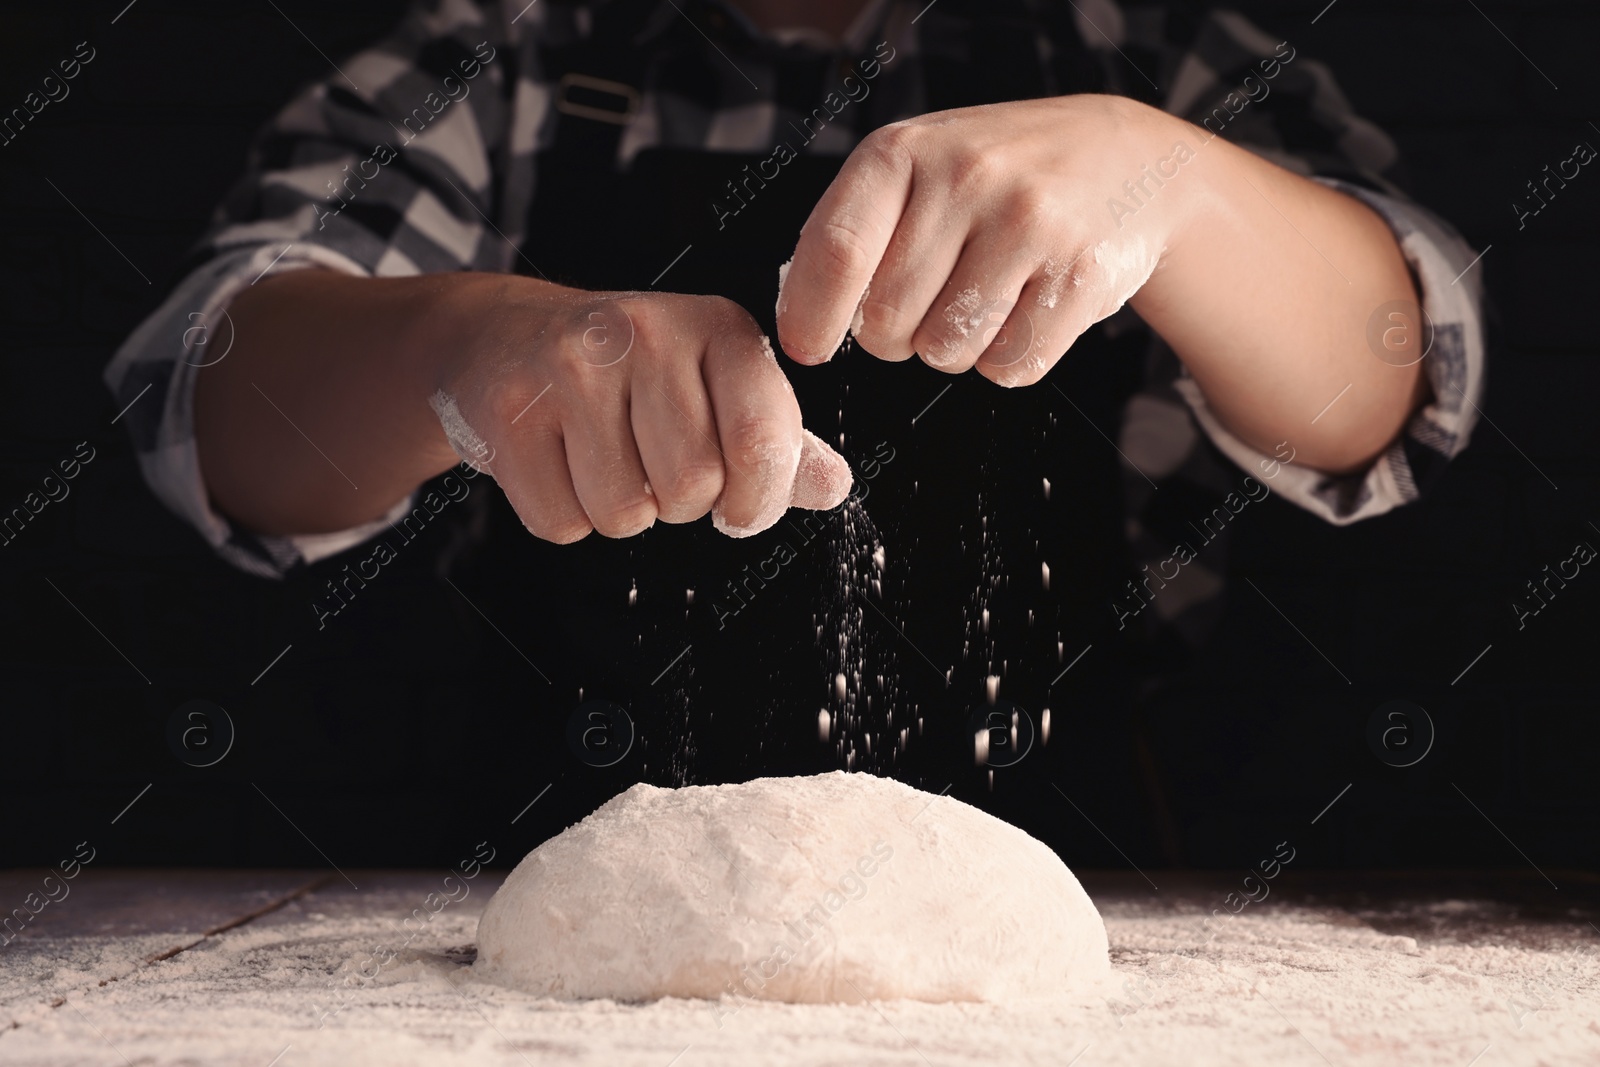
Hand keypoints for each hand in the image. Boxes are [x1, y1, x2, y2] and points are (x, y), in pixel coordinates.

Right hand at [436, 281, 851, 541]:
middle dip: (681, 504)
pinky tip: (561, 463)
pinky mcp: (511, 410)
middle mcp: (646, 333)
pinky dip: (565, 515)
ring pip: (625, 512)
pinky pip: (561, 522)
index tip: (741, 506)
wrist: (507, 337)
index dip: (758, 499)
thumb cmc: (629, 372)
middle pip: (693, 486)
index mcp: (717, 327)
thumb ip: (775, 439)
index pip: (761, 440)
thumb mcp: (715, 386)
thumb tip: (832, 485)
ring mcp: (571, 368)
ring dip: (621, 512)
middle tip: (656, 468)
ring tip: (606, 458)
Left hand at [776, 95, 1196, 385]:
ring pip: (946, 352)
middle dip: (896, 334)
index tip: (808, 349)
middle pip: (887, 323)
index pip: (837, 251)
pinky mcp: (1081, 273)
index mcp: (905, 152)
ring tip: (984, 295)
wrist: (1123, 159)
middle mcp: (967, 178)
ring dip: (955, 348)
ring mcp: (1031, 224)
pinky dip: (1009, 357)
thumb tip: (800, 326)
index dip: (813, 315)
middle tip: (932, 298)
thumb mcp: (916, 171)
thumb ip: (855, 234)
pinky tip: (1027, 306)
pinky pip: (1010, 366)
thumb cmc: (994, 177)